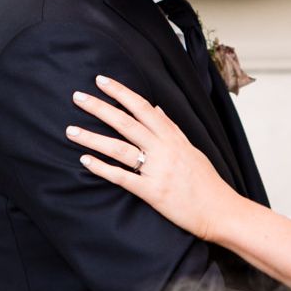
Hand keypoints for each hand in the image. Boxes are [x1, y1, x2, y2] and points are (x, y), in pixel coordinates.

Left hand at [66, 75, 238, 241]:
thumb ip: (172, 128)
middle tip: (78, 97)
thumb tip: (157, 108)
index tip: (102, 81)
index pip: (143, 107)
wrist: (220, 210)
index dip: (121, 92)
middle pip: (127, 122)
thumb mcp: (191, 148)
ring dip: (93, 138)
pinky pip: (122, 177)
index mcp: (173, 137)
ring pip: (120, 148)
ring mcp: (158, 170)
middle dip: (100, 108)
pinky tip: (85, 160)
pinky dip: (102, 168)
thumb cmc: (206, 181)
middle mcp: (164, 149)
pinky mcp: (152, 192)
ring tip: (70, 130)